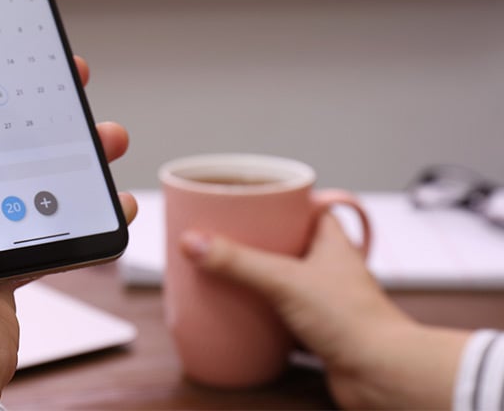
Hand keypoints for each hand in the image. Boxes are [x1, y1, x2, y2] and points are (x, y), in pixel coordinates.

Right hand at [181, 213, 468, 409]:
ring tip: (224, 271)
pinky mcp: (316, 330)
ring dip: (256, 279)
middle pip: (284, 243)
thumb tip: (194, 242)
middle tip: (222, 236)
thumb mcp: (285, 281)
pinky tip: (240, 314)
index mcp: (330, 241)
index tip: (243, 199)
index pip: (301, 207)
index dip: (273, 201)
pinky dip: (261, 314)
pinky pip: (281, 315)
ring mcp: (323, 299)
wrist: (382, 377)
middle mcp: (328, 267)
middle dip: (253, 242)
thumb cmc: (357, 323)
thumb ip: (237, 261)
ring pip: (282, 280)